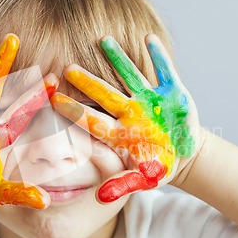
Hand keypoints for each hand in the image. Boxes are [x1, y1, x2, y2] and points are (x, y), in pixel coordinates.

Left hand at [51, 34, 200, 202]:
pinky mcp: (172, 91)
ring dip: (119, 59)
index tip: (54, 101)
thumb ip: (123, 185)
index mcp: (120, 132)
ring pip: (131, 75)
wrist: (183, 153)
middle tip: (67, 68)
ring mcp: (150, 99)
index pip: (92, 120)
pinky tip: (149, 39)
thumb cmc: (158, 166)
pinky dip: (159, 57)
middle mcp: (130, 111)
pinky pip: (165, 71)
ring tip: (104, 41)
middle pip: (105, 94)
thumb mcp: (144, 179)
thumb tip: (100, 197)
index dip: (75, 111)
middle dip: (88, 82)